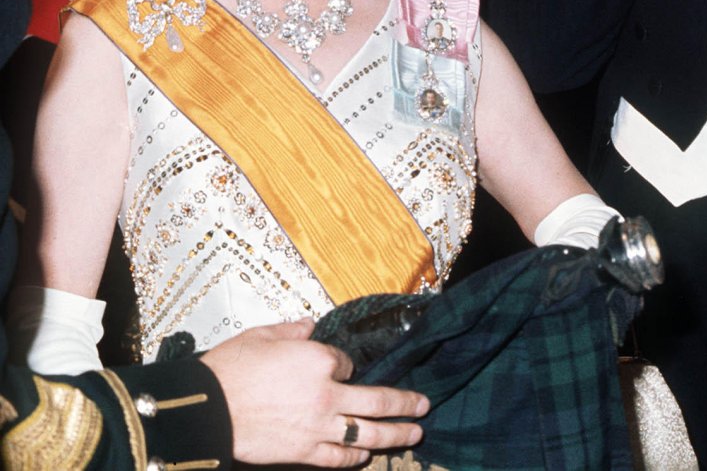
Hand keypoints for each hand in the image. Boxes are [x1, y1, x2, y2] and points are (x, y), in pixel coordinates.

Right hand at [200, 318, 429, 466]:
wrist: (205, 408)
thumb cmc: (229, 369)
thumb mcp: (262, 336)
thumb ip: (293, 331)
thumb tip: (310, 325)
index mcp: (319, 360)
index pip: (348, 363)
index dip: (347, 366)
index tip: (341, 368)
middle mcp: (327, 393)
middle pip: (377, 400)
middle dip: (406, 403)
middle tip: (424, 404)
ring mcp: (318, 427)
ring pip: (368, 433)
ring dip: (395, 434)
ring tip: (414, 433)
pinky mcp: (303, 452)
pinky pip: (339, 458)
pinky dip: (356, 458)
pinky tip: (367, 457)